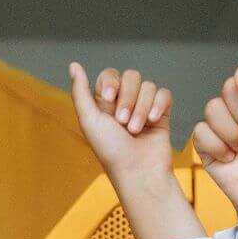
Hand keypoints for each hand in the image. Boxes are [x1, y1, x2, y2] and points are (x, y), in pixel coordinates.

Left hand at [68, 64, 172, 180]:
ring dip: (142, 108)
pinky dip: (159, 105)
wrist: (139, 173)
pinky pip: (164, 94)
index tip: (110, 99)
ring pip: (148, 86)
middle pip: (131, 77)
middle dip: (128, 98)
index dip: (112, 83)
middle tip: (123, 123)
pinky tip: (154, 121)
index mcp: (104, 104)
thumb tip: (73, 65)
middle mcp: (124, 103)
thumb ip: (80, 92)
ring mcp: (143, 108)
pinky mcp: (162, 114)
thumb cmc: (111, 152)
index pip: (110, 75)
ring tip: (136, 130)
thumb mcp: (89, 121)